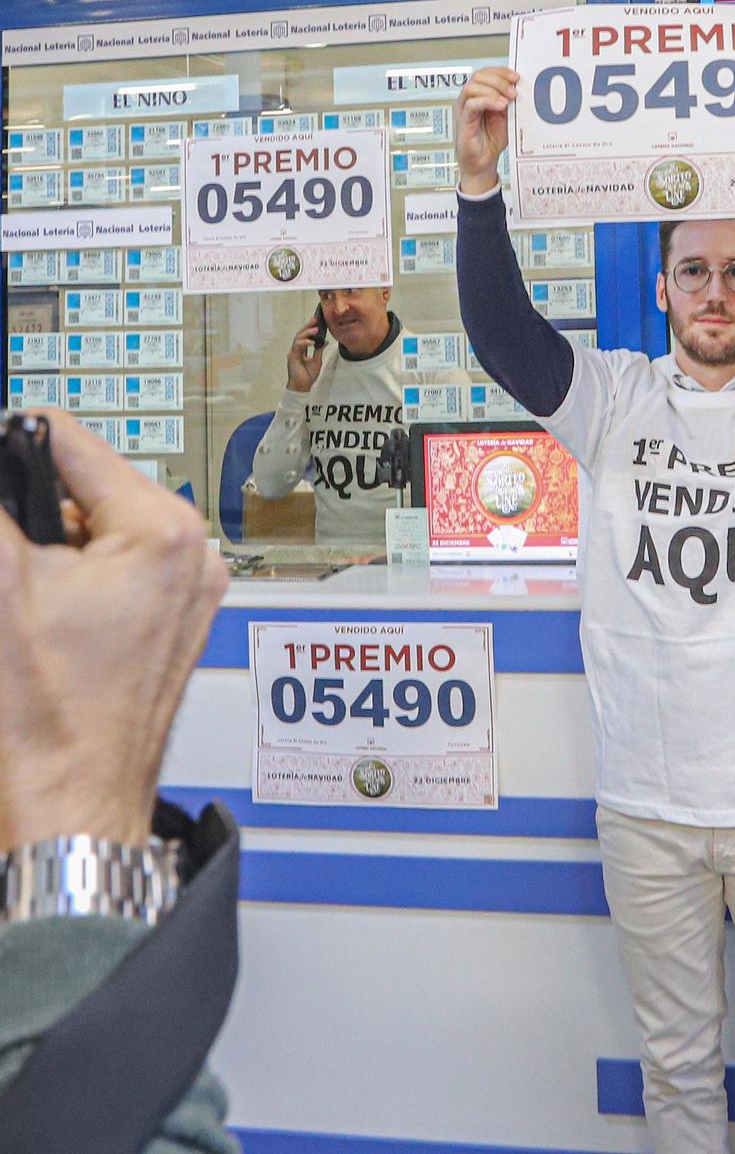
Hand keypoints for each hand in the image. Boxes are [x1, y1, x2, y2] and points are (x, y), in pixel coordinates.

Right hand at [0, 412, 228, 851]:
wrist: (67, 817)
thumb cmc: (47, 728)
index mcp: (164, 531)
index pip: (71, 441)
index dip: (10, 446)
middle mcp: (192, 557)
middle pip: (84, 490)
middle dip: (27, 516)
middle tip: (10, 568)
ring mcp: (187, 596)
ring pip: (93, 536)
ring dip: (45, 553)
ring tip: (24, 606)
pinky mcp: (170, 629)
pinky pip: (111, 578)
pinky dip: (68, 587)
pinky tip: (40, 626)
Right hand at [285, 316, 323, 392]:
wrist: (303, 386)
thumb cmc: (308, 376)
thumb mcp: (317, 360)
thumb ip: (319, 350)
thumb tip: (324, 341)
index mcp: (302, 350)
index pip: (305, 336)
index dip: (310, 328)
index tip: (317, 321)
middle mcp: (296, 350)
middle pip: (300, 334)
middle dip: (308, 326)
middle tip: (315, 319)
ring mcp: (293, 352)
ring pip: (298, 338)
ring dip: (307, 332)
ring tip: (316, 329)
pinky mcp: (292, 357)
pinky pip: (297, 346)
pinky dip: (304, 342)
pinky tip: (312, 342)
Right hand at [455, 65, 518, 192]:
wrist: (484, 163)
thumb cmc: (492, 140)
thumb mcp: (507, 117)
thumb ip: (510, 102)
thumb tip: (520, 87)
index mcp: (480, 95)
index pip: (486, 73)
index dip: (500, 71)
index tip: (516, 77)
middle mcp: (469, 99)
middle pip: (478, 76)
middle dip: (498, 80)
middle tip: (513, 91)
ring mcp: (464, 109)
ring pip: (472, 87)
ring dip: (493, 89)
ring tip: (507, 100)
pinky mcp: (463, 121)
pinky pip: (471, 104)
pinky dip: (487, 101)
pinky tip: (500, 106)